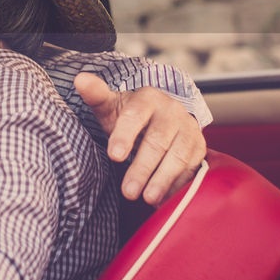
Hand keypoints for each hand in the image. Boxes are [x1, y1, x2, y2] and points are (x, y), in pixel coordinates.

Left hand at [73, 73, 205, 205]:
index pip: (135, 116)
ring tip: (148, 199)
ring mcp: (188, 130)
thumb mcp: (112, 105)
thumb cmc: (131, 115)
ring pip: (177, 156)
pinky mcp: (198, 148)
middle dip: (142, 168)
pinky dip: (178, 185)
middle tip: (127, 192)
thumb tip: (80, 79)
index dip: (125, 135)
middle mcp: (172, 111)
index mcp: (148, 98)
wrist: (162, 118)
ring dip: (162, 179)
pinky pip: (191, 168)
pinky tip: (164, 199)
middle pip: (157, 141)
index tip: (114, 156)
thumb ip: (96, 95)